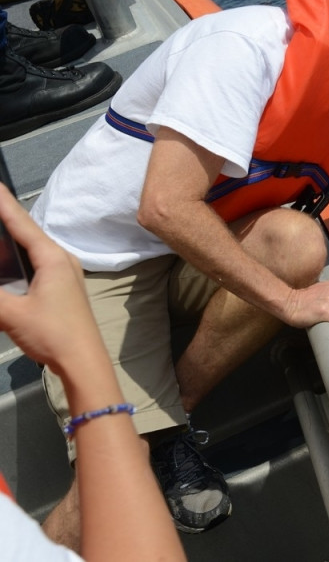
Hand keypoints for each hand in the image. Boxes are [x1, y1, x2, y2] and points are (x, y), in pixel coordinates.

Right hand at [0, 185, 104, 373]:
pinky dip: (14, 260)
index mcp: (52, 258)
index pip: (21, 222)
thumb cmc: (56, 335)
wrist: (84, 362)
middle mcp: (60, 260)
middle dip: (2, 219)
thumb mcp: (11, 313)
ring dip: (8, 241)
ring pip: (27, 249)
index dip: (2, 202)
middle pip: (23, 233)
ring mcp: (61, 274)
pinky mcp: (58, 288)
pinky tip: (4, 262)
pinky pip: (32, 265)